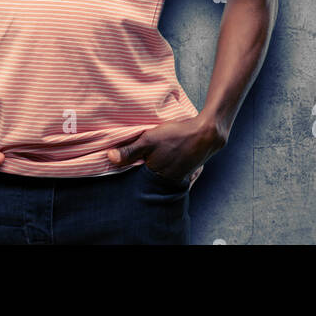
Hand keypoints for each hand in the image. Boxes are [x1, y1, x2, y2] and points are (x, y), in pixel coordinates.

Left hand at [106, 116, 226, 182]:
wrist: (206, 132)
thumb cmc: (176, 136)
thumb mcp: (149, 140)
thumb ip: (129, 151)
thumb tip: (109, 158)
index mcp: (158, 178)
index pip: (140, 183)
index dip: (133, 177)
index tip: (125, 174)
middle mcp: (171, 182)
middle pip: (153, 181)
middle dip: (145, 176)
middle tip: (137, 170)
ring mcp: (182, 177)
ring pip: (165, 177)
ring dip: (158, 172)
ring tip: (153, 164)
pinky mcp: (190, 171)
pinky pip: (176, 174)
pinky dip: (171, 170)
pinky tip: (169, 163)